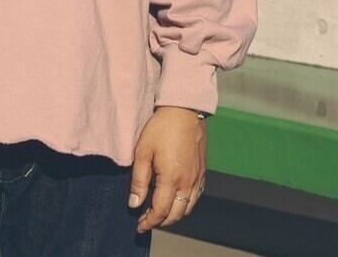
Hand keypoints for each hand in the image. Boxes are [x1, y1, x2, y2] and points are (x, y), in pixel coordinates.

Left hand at [128, 106, 206, 232]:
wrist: (184, 110)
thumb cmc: (160, 128)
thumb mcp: (143, 152)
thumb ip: (139, 180)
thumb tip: (134, 204)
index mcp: (172, 179)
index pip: (160, 211)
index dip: (149, 222)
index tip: (139, 226)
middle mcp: (188, 183)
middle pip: (176, 214)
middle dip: (161, 221)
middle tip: (147, 221)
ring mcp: (198, 178)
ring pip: (188, 208)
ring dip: (174, 215)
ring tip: (160, 213)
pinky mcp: (203, 171)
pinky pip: (196, 196)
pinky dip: (186, 205)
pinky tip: (176, 200)